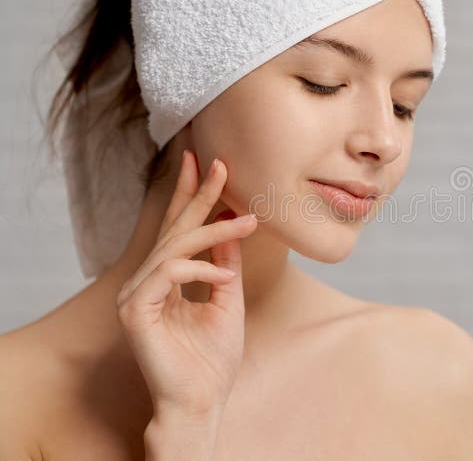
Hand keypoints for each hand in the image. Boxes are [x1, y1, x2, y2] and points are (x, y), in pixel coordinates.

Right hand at [115, 149, 256, 419]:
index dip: (190, 195)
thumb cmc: (213, 356)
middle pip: (173, 229)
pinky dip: (201, 268)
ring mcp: (136, 296)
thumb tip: (231, 221)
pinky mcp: (135, 311)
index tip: (206, 163)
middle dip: (198, 194)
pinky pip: (169, 273)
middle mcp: (145, 283)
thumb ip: (226, 261)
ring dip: (214, 231)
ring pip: (175, 247)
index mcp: (164, 280)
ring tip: (247, 220)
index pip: (176, 230)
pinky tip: (224, 275)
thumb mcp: (228, 297)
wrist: (203, 399)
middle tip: (221, 164)